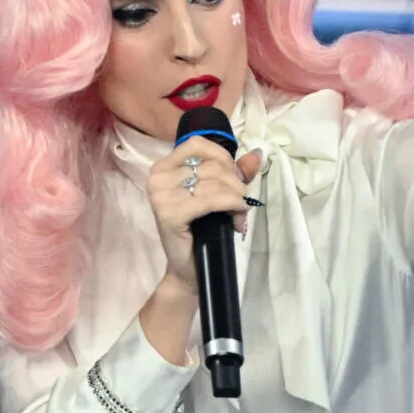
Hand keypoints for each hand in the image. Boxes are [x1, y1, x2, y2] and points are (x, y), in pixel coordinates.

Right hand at [146, 137, 261, 295]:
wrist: (188, 268)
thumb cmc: (200, 229)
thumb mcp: (217, 194)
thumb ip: (234, 173)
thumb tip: (256, 154)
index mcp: (163, 167)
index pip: (197, 144)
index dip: (223, 158)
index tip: (233, 179)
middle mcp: (157, 176)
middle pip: (211, 165)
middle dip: (235, 184)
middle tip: (240, 204)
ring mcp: (160, 195)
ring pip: (214, 182)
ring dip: (236, 198)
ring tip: (237, 215)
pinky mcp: (169, 214)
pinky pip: (211, 199)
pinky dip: (231, 205)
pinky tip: (236, 216)